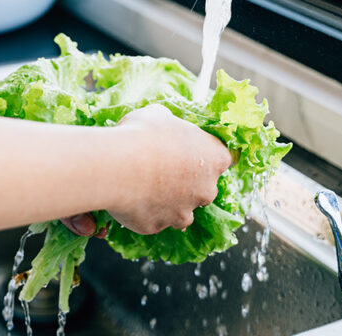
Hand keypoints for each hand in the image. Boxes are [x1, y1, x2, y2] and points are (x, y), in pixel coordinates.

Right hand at [103, 104, 232, 234]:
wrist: (118, 166)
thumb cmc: (143, 135)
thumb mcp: (158, 115)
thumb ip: (170, 124)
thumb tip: (165, 124)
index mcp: (214, 158)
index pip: (223, 158)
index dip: (205, 155)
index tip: (190, 152)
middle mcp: (206, 190)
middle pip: (204, 188)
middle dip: (186, 182)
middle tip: (160, 168)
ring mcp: (183, 213)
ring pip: (181, 212)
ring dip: (168, 202)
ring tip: (143, 187)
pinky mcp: (157, 227)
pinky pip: (153, 221)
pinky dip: (144, 212)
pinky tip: (129, 197)